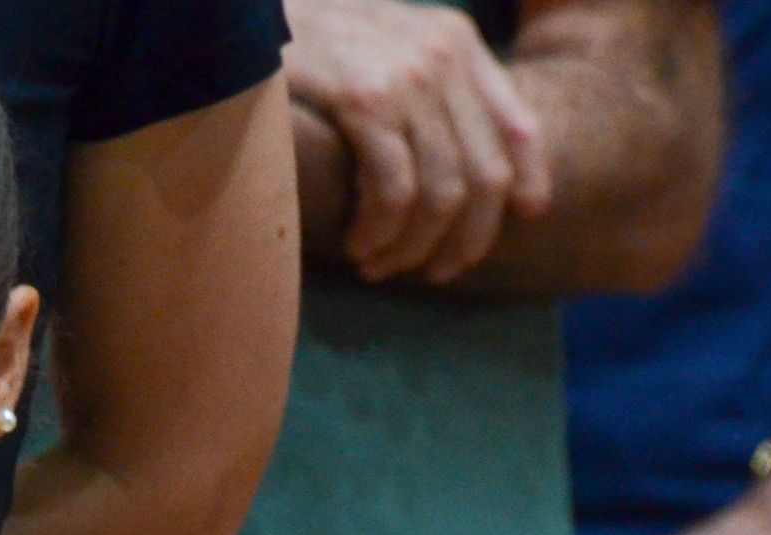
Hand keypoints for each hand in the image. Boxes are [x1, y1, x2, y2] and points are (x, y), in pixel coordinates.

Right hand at [283, 0, 548, 281]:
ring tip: (378, 264)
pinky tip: (358, 243)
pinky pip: (394, 189)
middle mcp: (443, 57)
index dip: (528, 183)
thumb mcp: (387, 44)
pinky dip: (379, 230)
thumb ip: (432, 87)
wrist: (242, 11)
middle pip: (485, 177)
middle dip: (463, 241)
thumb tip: (470, 165)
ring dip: (411, 247)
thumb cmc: (309, 37)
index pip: (519, 127)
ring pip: (441, 194)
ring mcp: (407, 78)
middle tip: (432, 271)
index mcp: (457, 42)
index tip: (521, 220)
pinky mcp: (364, 101)